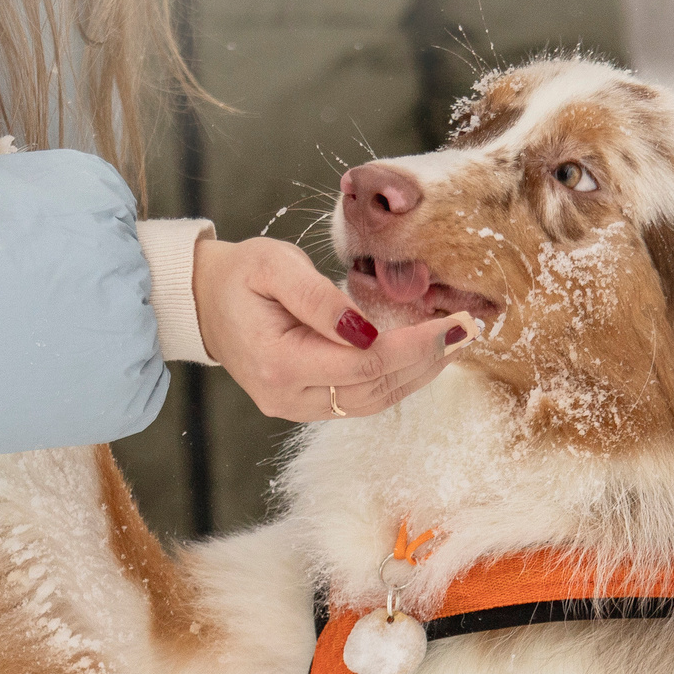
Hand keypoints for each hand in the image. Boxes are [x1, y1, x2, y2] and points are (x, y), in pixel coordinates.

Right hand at [191, 236, 476, 420]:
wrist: (203, 303)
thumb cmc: (238, 277)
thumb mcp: (273, 266)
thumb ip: (318, 298)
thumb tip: (365, 328)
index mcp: (278, 364)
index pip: (364, 365)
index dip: (414, 347)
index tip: (454, 322)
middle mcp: (289, 398)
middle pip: (376, 390)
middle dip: (427, 360)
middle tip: (469, 330)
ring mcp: (298, 408)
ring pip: (374, 402)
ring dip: (419, 374)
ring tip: (456, 342)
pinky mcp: (309, 404)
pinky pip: (362, 399)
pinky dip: (398, 378)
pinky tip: (425, 355)